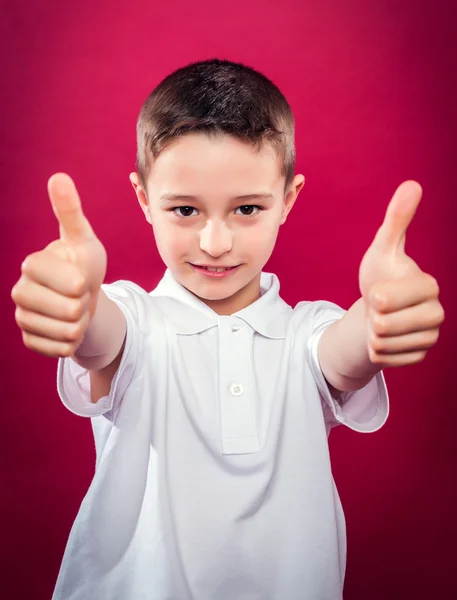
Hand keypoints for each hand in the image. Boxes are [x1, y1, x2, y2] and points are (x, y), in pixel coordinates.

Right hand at [11, 173, 106, 357]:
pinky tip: (67, 328)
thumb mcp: (84, 239)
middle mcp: (20, 291)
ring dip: (80, 324)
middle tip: (79, 296)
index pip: (73, 283)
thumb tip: (58, 176)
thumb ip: (70, 211)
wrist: (83, 298)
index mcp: (32, 264)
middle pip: (69, 310)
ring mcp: (22, 318)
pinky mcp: (29, 340)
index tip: (81, 277)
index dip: (86, 283)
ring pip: (66, 332)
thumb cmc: (84, 265)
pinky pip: (60, 349)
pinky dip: (73, 342)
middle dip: (84, 305)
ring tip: (74, 310)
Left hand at [358, 180, 444, 366]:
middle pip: (382, 325)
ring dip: (372, 334)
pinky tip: (384, 338)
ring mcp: (430, 338)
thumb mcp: (383, 248)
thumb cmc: (381, 274)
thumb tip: (412, 184)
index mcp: (428, 285)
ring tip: (381, 321)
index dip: (373, 296)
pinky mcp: (419, 357)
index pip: (383, 300)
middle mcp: (436, 313)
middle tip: (379, 308)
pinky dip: (376, 350)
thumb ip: (397, 220)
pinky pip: (383, 359)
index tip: (377, 290)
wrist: (379, 308)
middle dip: (371, 317)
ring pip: (381, 344)